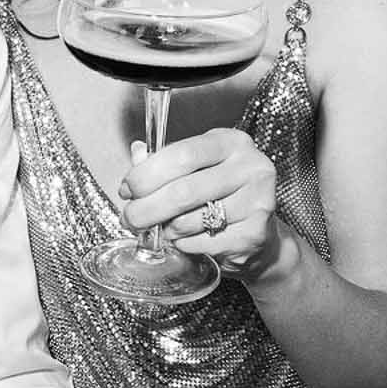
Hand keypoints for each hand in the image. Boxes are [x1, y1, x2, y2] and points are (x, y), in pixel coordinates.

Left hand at [119, 127, 287, 283]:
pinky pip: (202, 242)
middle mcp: (250, 167)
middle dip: (147, 208)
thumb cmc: (221, 197)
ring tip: (165, 228)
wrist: (258, 236)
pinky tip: (188, 239)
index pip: (182, 154)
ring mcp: (257, 200)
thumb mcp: (196, 170)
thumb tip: (137, 154)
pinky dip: (185, 245)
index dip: (147, 174)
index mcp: (231, 142)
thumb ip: (165, 161)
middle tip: (130, 218)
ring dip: (166, 229)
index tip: (128, 189)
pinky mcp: (255, 233)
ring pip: (190, 220)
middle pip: (183, 190)